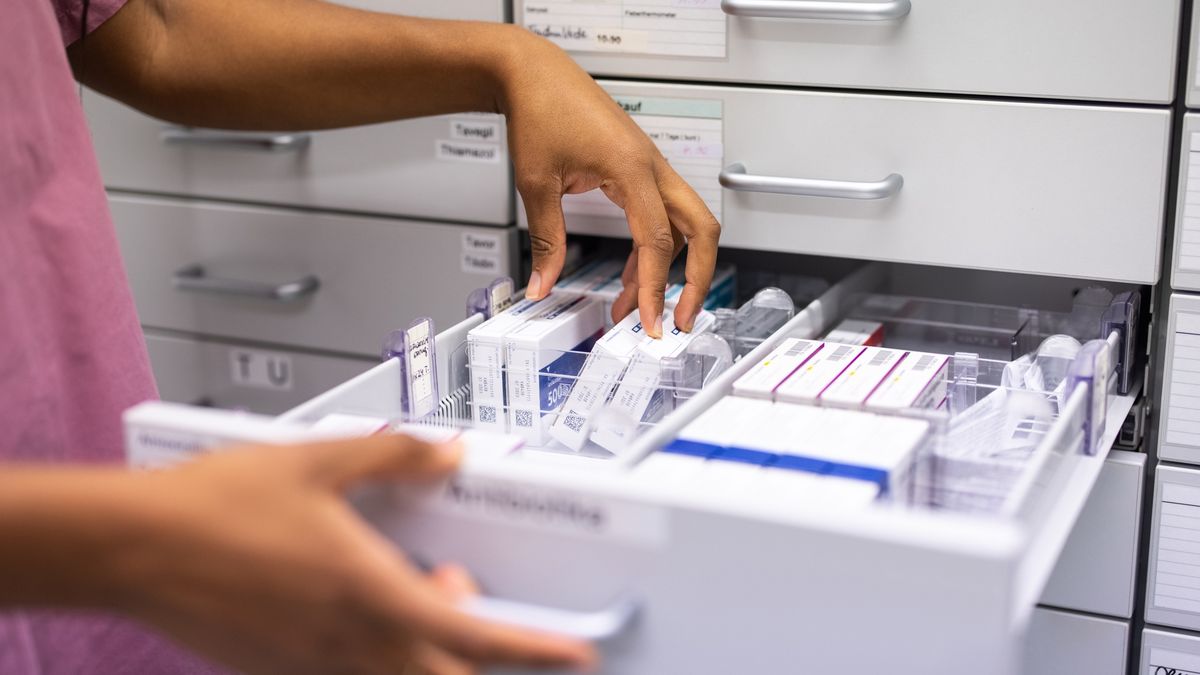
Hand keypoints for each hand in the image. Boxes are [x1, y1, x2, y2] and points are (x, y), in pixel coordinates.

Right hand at [112, 434, 595, 674]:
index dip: (534, 649)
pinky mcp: (279, 672)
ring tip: (410, 591)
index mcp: (371, 594)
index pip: (475, 636)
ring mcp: (314, 665)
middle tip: (463, 597)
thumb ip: (396, 456)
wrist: (134, 546)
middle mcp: (349, 643)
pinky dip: (375, 654)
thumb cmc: (216, 505)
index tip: (570, 653)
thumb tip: (446, 453)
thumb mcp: (320, 460)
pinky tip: (352, 604)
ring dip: (424, 651)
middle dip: (476, 654)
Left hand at [499, 31, 720, 335]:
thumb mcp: (537, 183)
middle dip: (697, 279)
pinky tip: (631, 276)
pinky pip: (661, 215)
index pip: (659, 241)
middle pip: (702, 230)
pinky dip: (652, 249)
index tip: (649, 322)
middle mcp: (652, 167)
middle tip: (677, 319)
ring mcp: (650, 167)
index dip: (657, 288)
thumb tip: (543, 284)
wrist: (535, 73)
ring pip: (685, 225)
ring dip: (668, 269)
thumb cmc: (540, 110)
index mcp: (633, 169)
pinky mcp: (640, 169)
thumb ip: (546, 240)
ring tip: (637, 307)